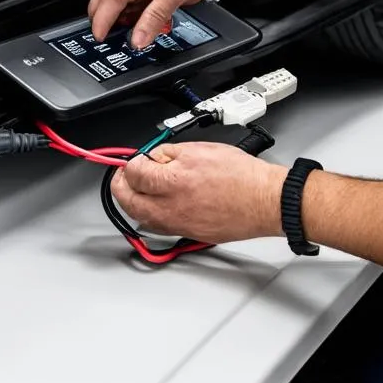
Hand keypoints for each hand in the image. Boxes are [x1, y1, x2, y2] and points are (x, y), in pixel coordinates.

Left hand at [111, 142, 286, 243]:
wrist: (262, 200)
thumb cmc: (239, 175)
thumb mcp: (200, 148)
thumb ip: (170, 152)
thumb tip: (152, 157)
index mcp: (172, 181)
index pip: (133, 173)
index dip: (129, 163)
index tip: (133, 159)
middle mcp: (169, 207)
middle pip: (128, 201)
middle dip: (121, 186)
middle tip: (124, 175)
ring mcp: (177, 224)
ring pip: (140, 218)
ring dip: (132, 202)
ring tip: (136, 189)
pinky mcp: (187, 234)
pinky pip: (158, 227)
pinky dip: (149, 216)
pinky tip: (155, 206)